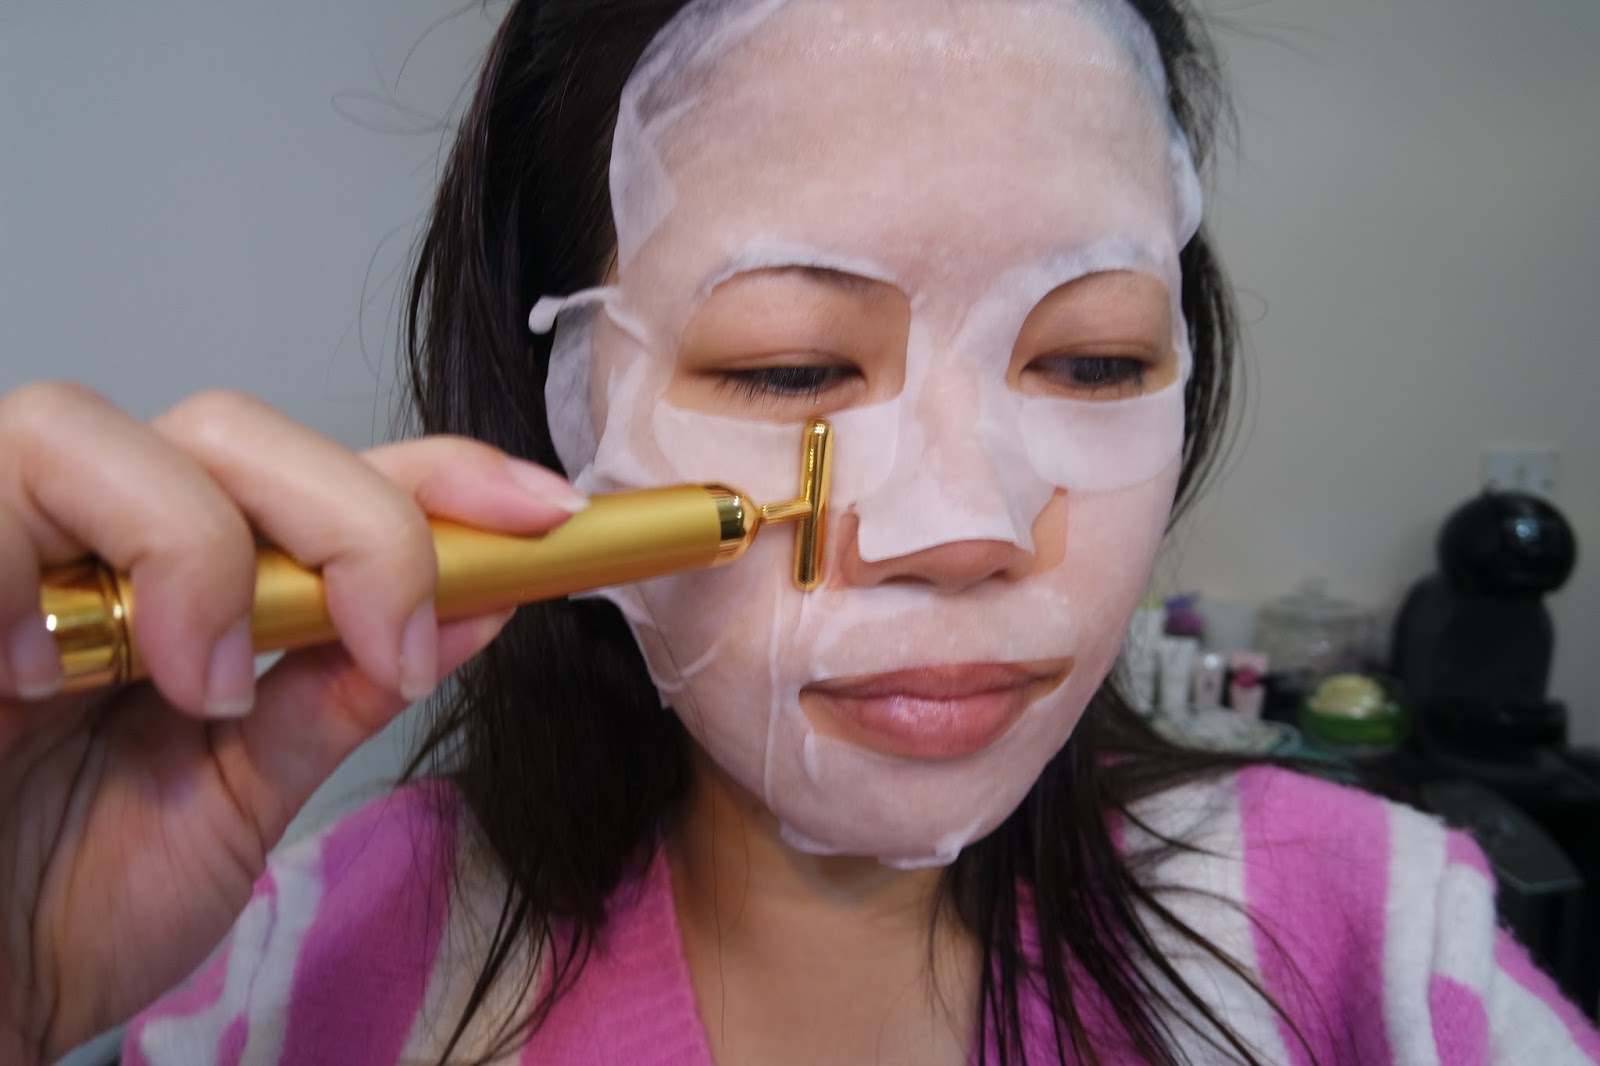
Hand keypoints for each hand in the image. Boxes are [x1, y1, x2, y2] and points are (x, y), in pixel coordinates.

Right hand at [0, 383, 582, 1062]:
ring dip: (193, 552)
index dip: (446, 472)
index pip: (335, 477)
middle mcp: (108, 546)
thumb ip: (339, 696)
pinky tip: (45, 672)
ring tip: (200, 687)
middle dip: (351, 523)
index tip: (550, 512)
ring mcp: (14, 554)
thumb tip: (485, 609)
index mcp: (206, 587)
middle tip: (386, 651)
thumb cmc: (69, 900)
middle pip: (236, 430)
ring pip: (98, 432)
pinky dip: (36, 568)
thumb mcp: (240, 802)